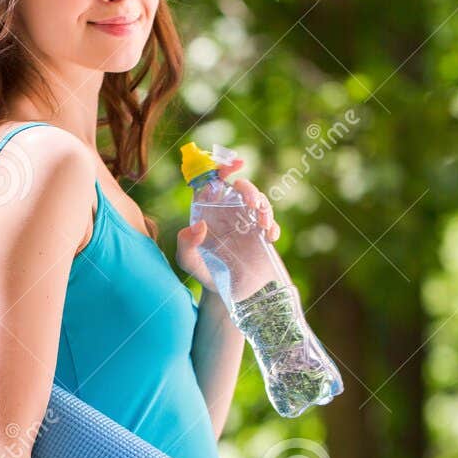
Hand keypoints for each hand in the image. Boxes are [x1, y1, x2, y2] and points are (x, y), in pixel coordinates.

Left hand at [175, 154, 280, 294]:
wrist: (227, 293)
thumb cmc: (204, 272)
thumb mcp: (189, 262)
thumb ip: (185, 245)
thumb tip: (198, 225)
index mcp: (208, 212)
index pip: (213, 184)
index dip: (222, 170)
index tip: (235, 165)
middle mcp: (228, 212)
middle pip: (241, 188)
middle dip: (249, 189)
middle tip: (252, 203)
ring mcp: (246, 222)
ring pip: (259, 201)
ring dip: (264, 207)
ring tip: (262, 223)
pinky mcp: (261, 235)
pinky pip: (271, 222)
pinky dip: (272, 226)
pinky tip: (269, 237)